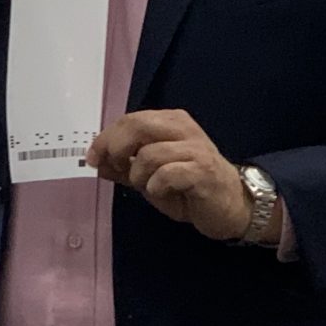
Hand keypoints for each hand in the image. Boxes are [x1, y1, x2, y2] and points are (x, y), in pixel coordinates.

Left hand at [86, 110, 250, 242]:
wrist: (232, 205)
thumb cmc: (190, 188)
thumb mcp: (151, 177)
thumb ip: (125, 166)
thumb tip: (95, 161)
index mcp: (171, 122)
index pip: (130, 119)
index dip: (106, 138)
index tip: (93, 158)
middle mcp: (183, 129)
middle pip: (137, 125)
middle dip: (116, 148)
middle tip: (116, 169)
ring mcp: (195, 149)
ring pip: (150, 154)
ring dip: (139, 176)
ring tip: (148, 187)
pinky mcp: (203, 171)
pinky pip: (167, 174)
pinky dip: (156, 187)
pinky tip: (162, 193)